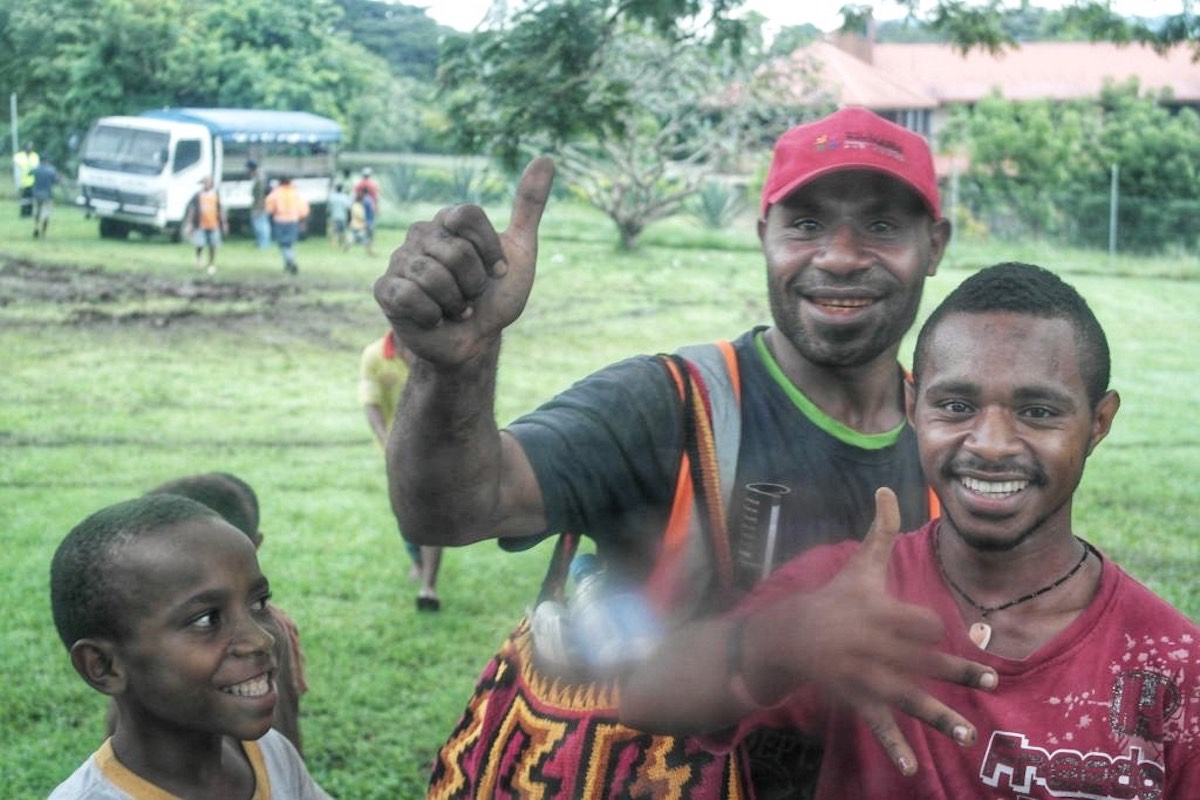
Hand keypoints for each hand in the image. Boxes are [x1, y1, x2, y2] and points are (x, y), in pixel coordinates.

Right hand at [373, 157, 554, 365]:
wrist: (475, 340)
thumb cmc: (495, 297)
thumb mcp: (521, 252)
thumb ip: (529, 206)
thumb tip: (546, 158)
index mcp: (449, 220)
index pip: (468, 215)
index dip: (490, 249)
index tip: (498, 270)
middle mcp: (421, 234)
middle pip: (456, 251)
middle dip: (475, 284)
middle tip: (472, 295)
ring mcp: (400, 260)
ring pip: (434, 276)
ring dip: (456, 303)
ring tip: (455, 309)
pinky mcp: (385, 289)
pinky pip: (410, 296)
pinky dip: (432, 315)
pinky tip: (434, 319)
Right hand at [748, 488, 997, 775]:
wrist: (790, 636)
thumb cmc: (836, 598)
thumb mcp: (858, 564)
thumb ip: (881, 530)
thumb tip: (888, 487)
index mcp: (879, 613)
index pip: (916, 621)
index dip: (928, 626)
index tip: (936, 630)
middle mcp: (875, 648)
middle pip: (922, 661)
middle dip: (956, 672)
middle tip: (991, 681)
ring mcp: (867, 678)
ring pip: (908, 698)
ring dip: (937, 717)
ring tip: (966, 734)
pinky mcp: (858, 700)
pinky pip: (879, 726)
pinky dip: (893, 747)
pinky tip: (911, 768)